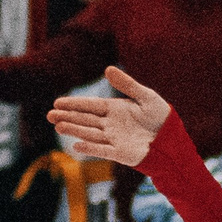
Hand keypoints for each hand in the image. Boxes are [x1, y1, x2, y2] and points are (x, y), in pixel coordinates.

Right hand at [48, 65, 171, 167]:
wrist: (173, 137)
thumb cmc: (159, 116)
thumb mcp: (145, 96)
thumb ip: (127, 84)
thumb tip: (107, 69)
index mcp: (113, 109)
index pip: (90, 105)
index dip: (74, 104)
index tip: (57, 102)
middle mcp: (110, 124)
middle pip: (85, 120)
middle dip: (67, 117)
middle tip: (49, 114)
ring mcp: (113, 139)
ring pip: (90, 134)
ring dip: (74, 130)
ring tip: (58, 126)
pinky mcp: (121, 153)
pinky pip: (103, 150)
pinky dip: (90, 149)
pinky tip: (76, 146)